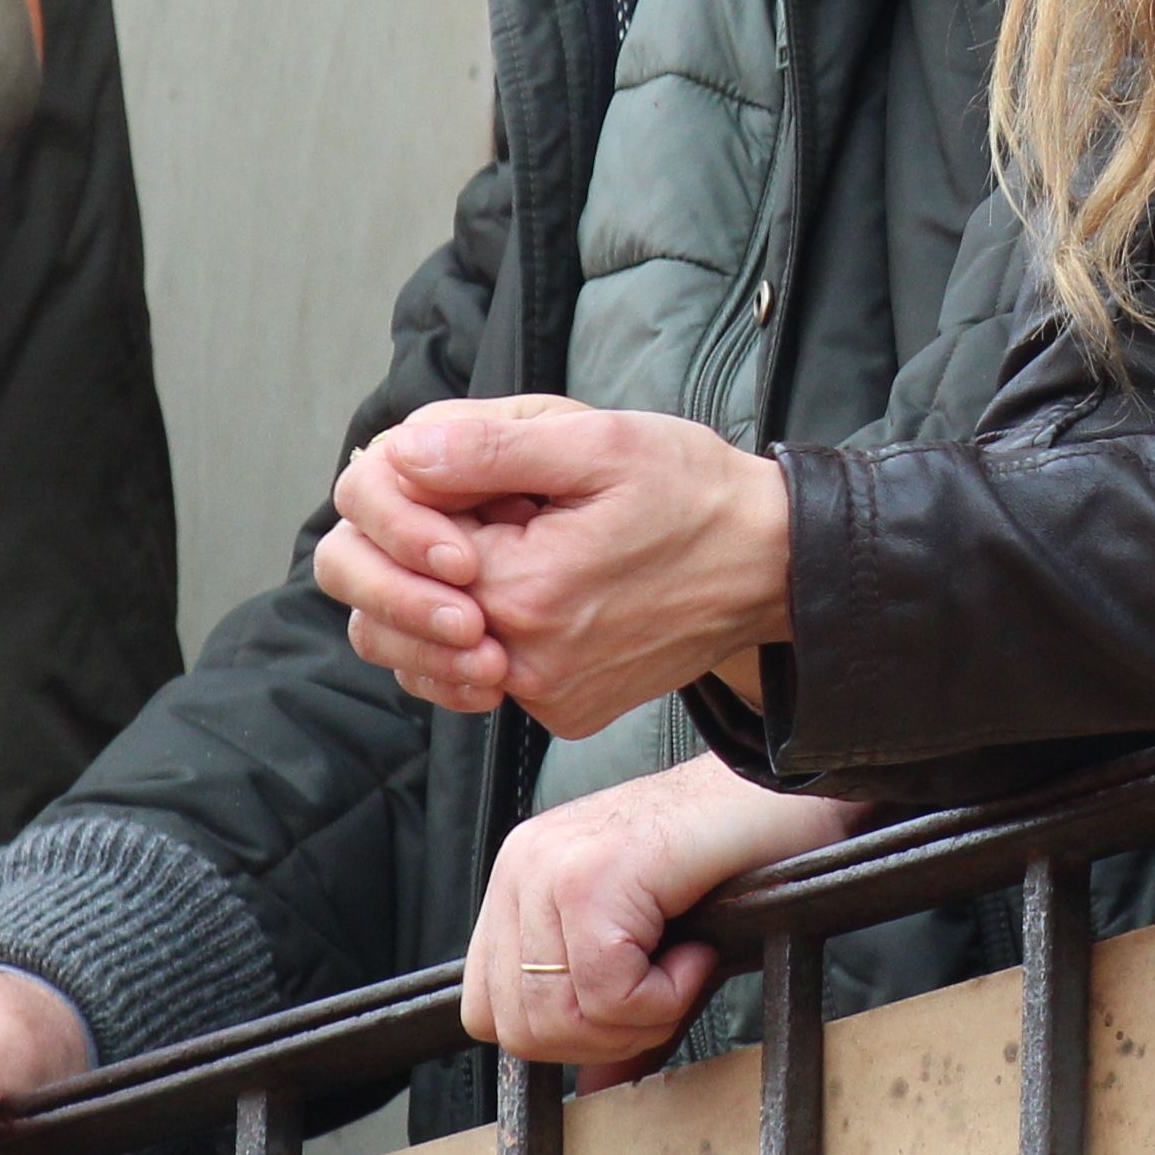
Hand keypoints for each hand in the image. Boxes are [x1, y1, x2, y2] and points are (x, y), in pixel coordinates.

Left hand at [321, 398, 793, 738]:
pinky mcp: (563, 712)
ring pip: (417, 653)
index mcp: (522, 591)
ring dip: (435, 597)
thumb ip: (488, 447)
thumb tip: (400, 452)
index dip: (416, 497)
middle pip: (383, 612)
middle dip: (409, 554)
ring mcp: (543, 697)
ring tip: (514, 549)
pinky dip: (476, 635)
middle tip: (489, 515)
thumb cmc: (693, 493)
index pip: (392, 543)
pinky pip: (474, 678)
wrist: (770, 564)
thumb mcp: (599, 441)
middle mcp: (522, 663)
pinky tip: (533, 590)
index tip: (476, 478)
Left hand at [459, 756, 859, 1082]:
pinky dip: (668, 994)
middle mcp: (523, 866)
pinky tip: (697, 949)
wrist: (786, 795)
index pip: (489, 1010)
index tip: (631, 1005)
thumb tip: (595, 1087)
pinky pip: (609, 992)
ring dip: (641, 1015)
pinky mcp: (597, 875)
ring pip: (562, 1017)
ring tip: (685, 962)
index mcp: (521, 879)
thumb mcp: (651, 943)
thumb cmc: (730, 857)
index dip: (563, 1035)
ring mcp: (553, 867)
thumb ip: (611, 1011)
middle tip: (669, 987)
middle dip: (607, 1036)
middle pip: (521, 1029)